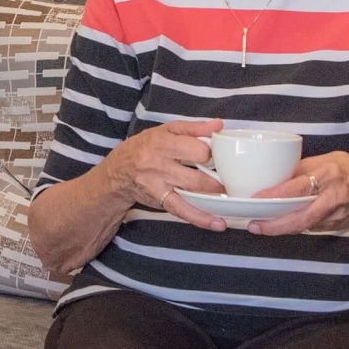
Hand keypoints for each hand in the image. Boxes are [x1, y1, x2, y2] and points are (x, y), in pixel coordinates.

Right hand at [104, 118, 227, 231]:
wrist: (116, 173)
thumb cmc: (144, 148)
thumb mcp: (165, 131)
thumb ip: (194, 128)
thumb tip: (219, 125)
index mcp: (163, 142)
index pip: (197, 148)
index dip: (213, 153)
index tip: (219, 156)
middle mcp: (159, 163)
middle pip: (196, 171)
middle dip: (217, 178)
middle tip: (229, 179)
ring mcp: (159, 183)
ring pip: (192, 192)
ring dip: (214, 197)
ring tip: (231, 199)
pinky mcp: (159, 200)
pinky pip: (182, 210)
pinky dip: (201, 218)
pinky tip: (217, 223)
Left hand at [245, 152, 348, 236]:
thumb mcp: (329, 160)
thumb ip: (303, 168)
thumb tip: (274, 175)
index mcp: (329, 175)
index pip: (299, 187)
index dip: (276, 195)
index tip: (256, 198)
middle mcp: (332, 198)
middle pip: (300, 217)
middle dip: (274, 225)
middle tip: (253, 225)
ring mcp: (334, 217)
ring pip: (302, 226)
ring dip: (279, 228)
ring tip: (259, 226)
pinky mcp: (332, 228)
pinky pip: (308, 228)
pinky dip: (292, 227)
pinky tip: (278, 225)